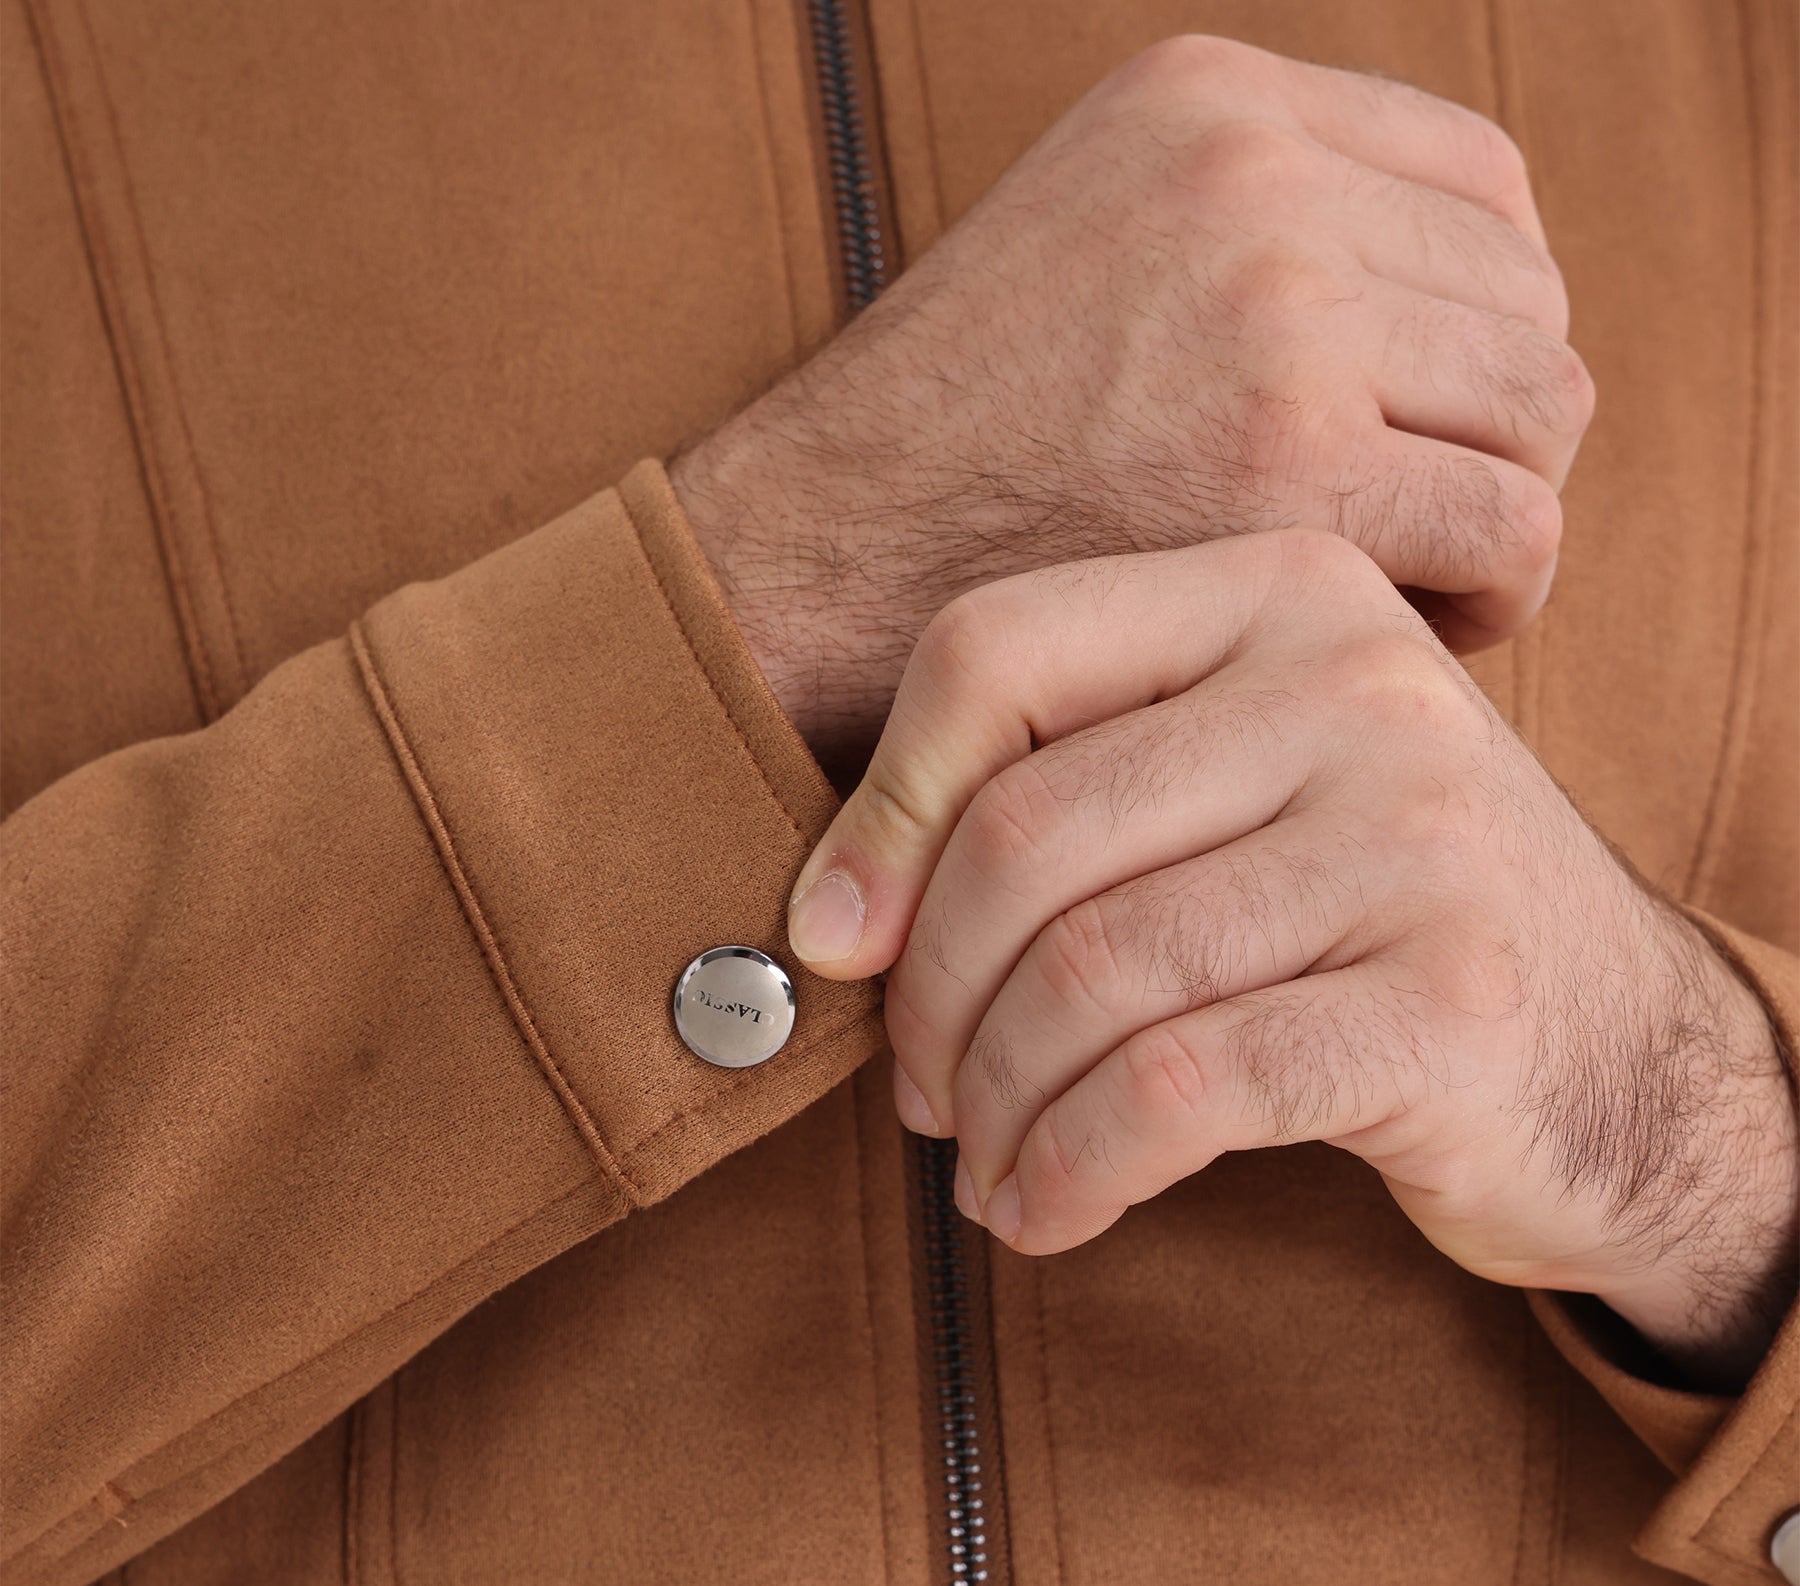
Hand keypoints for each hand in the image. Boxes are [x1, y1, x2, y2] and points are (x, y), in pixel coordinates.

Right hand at [672, 35, 1591, 766]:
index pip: (1480, 189)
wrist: (810, 555)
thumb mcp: (1083, 241)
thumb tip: (1436, 305)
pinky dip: (1485, 599)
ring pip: (1541, 411)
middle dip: (1486, 434)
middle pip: (1526, 302)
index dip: (1473, 331)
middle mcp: (1258, 177)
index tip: (1418, 430)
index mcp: (1212, 99)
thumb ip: (1247, 231)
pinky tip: (1399, 634)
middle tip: (1411, 532)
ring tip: (1402, 587)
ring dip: (1493, 516)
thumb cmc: (945, 447)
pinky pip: (1507, 527)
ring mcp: (1280, 312)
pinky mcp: (1289, 467)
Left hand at [787, 534, 1798, 1388]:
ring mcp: (1419, 839)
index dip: (879, 813)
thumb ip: (1074, 794)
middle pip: (1024, 836)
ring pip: (1088, 976)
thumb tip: (831, 921)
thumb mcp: (1244, 797)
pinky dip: (1072, 1170)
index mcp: (1286, 594)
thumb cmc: (1375, 923)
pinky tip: (1049, 1210)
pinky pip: (1174, 1091)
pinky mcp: (1444, 1005)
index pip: (999, 653)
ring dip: (995, 1106)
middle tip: (925, 1092)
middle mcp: (1360, 686)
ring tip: (987, 1162)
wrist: (1618, 1054)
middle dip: (932, 1000)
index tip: (838, 944)